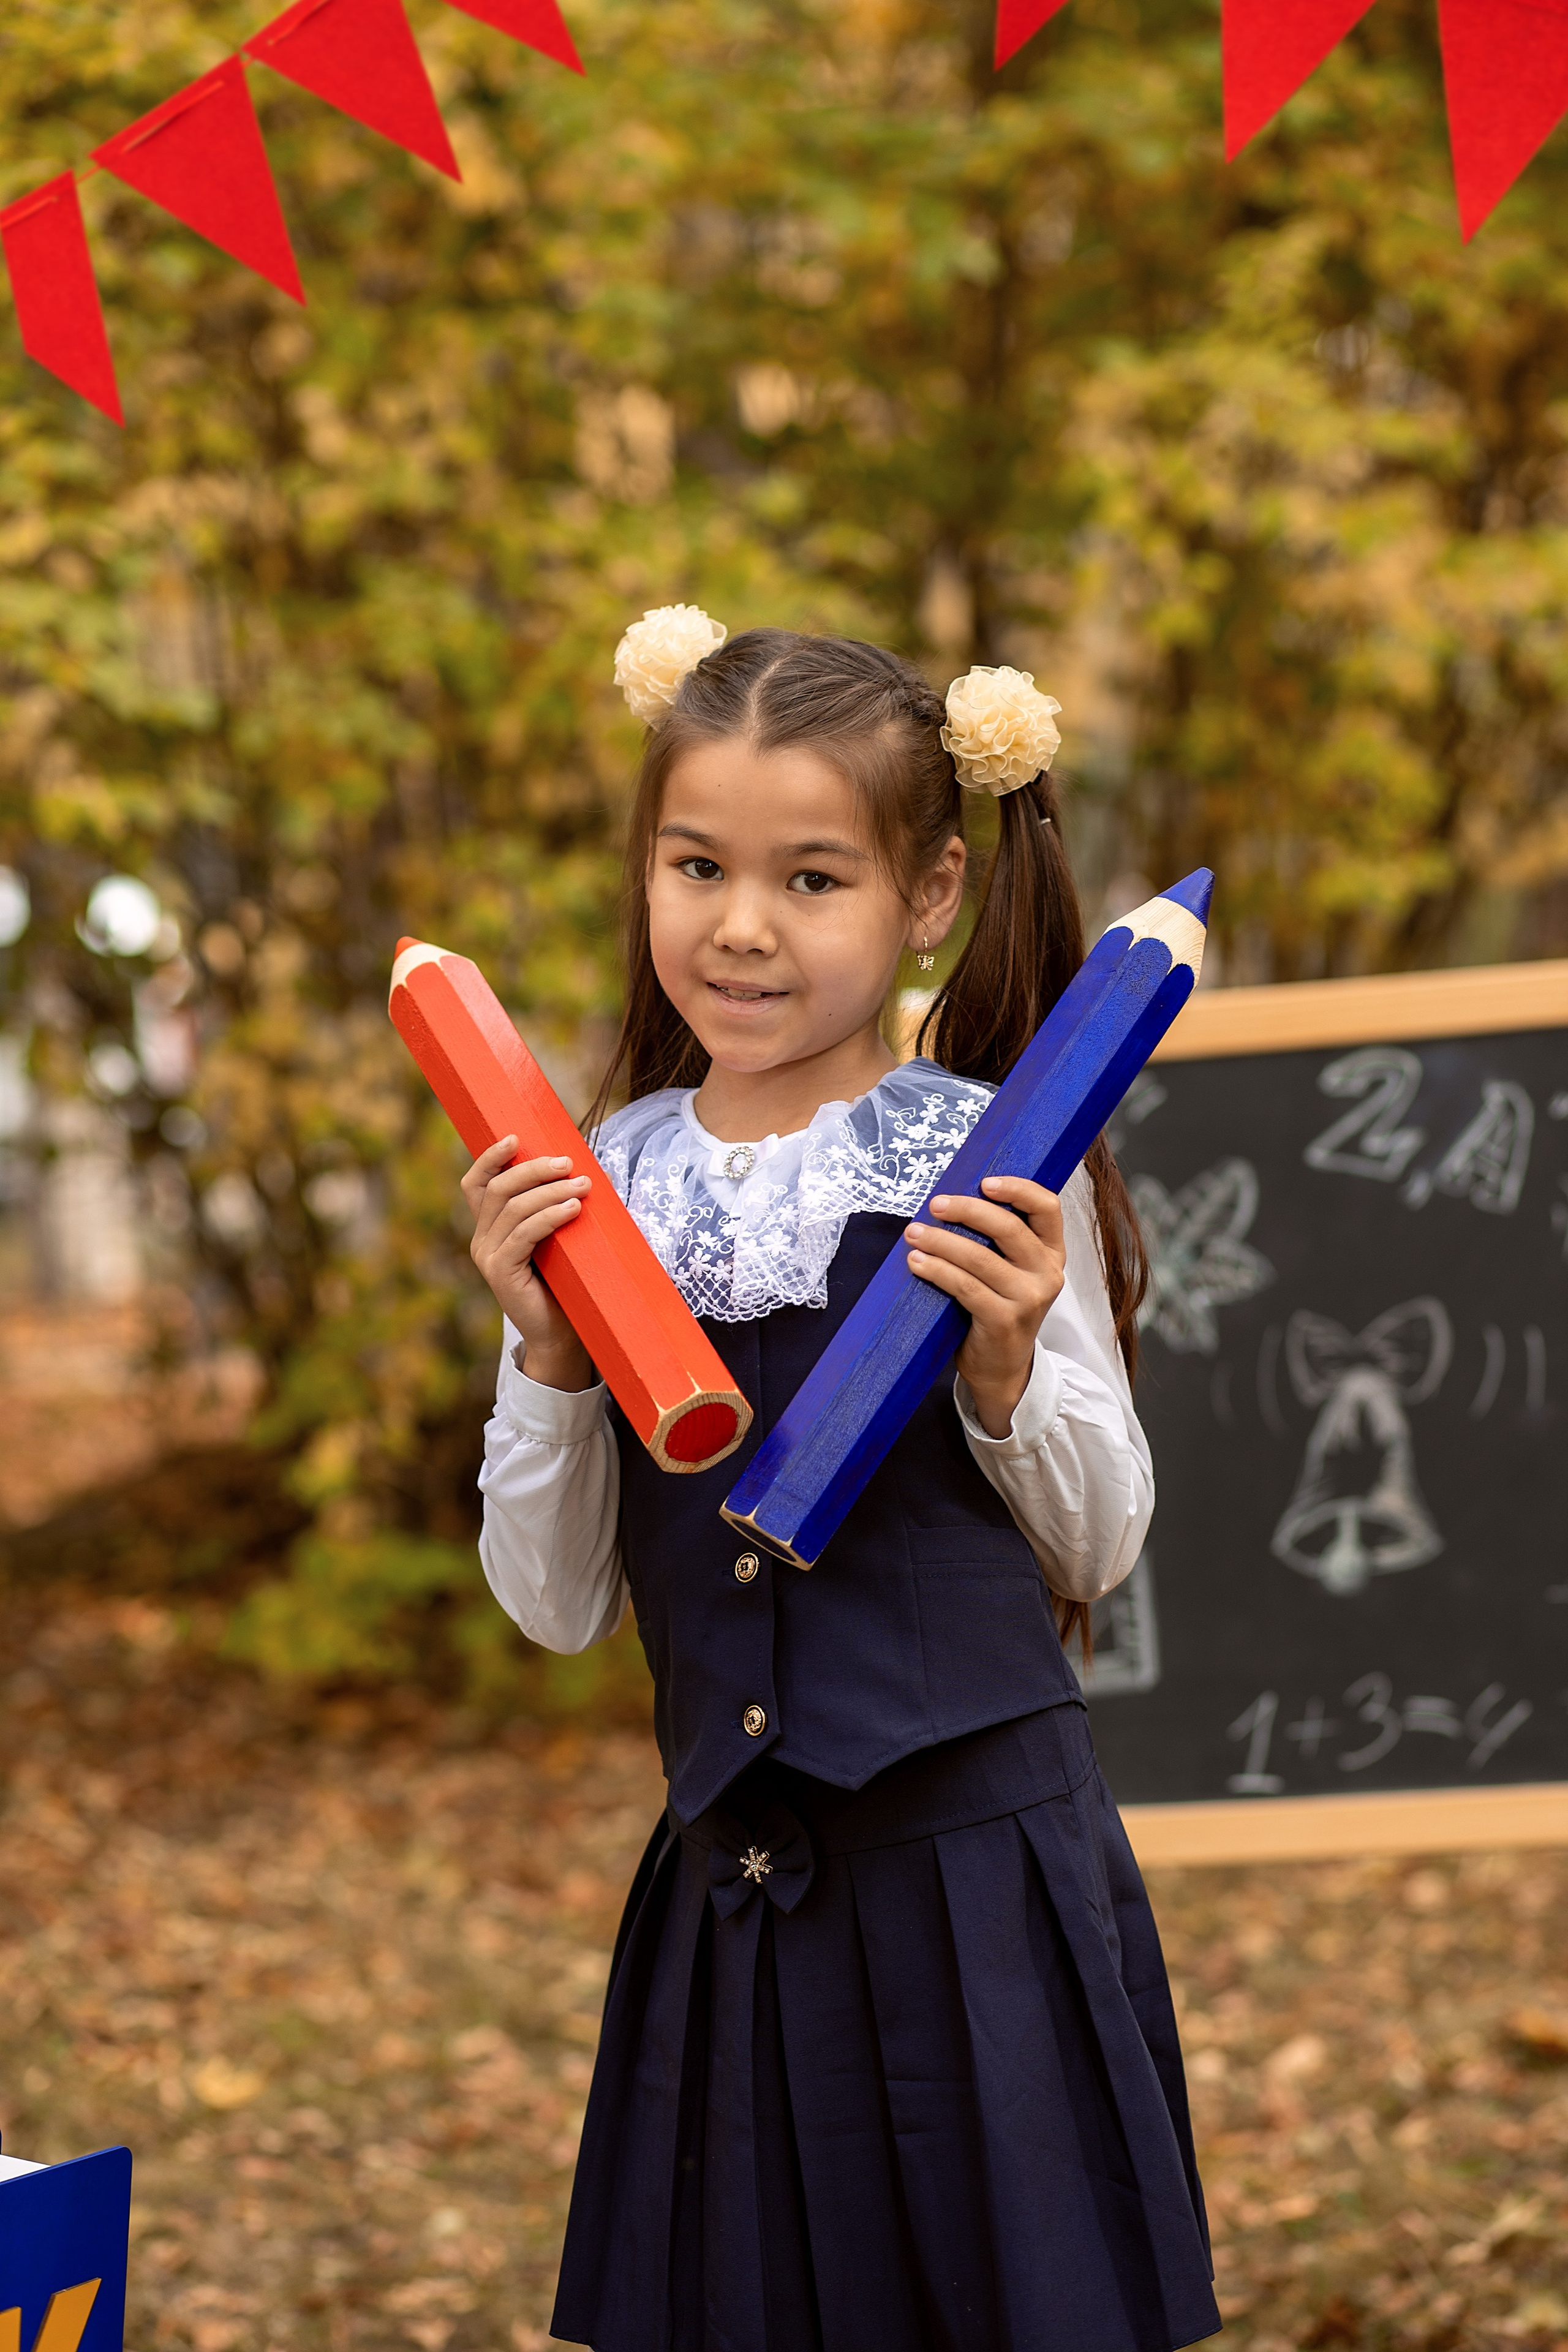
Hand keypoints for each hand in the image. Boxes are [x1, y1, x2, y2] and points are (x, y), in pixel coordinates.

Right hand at [461, 1138, 596, 1390]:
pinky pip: (523, 1233)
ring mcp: (487, 1257)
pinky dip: (549, 1216)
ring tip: (583, 1185)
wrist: (562, 1335)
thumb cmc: (566, 1283)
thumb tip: (579, 1168)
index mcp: (489, 1228)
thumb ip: (551, 1209)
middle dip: (534, 1168)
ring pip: (513, 1207)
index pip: (476, 1183)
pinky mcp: (501, 1273)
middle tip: (569, 1162)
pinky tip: (573, 1209)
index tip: (515, 1137)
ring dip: (550, 1190)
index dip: (490, 1157)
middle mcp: (481, 1240)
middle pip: (498, 1188)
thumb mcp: (557, 1239)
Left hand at [904, 1176, 1064, 1438]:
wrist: (1002, 1368)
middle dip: (967, 1210)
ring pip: (980, 1257)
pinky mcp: (1005, 1320)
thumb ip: (997, 1241)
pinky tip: (916, 1263)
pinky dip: (937, 1270)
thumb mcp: (1009, 1271)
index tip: (985, 1182)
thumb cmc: (997, 1308)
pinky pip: (965, 1287)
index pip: (1047, 1207)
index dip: (1018, 1189)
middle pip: (1009, 1228)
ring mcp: (1030, 1298)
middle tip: (934, 1205)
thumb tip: (949, 1201)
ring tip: (913, 1233)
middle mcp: (1047, 1273)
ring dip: (941, 1241)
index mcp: (1051, 1253)